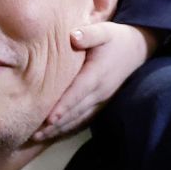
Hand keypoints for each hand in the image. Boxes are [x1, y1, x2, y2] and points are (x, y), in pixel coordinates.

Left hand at [31, 23, 154, 141]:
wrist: (136, 50)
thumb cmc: (115, 39)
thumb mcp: (104, 31)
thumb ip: (89, 34)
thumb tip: (73, 36)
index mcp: (97, 74)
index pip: (78, 92)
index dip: (63, 106)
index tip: (49, 119)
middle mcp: (100, 91)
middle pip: (75, 112)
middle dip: (55, 125)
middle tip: (33, 134)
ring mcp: (101, 100)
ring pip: (78, 119)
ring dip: (58, 130)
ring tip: (37, 138)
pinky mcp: (101, 104)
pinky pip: (83, 119)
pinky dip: (68, 128)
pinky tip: (53, 133)